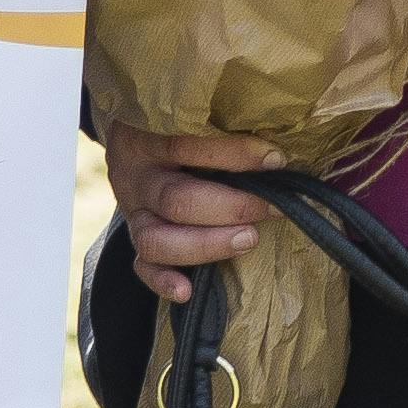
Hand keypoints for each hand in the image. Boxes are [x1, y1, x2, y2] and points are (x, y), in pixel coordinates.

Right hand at [107, 127, 280, 302]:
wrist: (135, 141)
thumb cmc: (180, 127)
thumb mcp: (191, 116)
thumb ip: (221, 126)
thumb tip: (276, 147)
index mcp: (145, 138)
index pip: (185, 145)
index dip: (234, 154)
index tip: (275, 160)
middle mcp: (134, 178)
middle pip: (176, 200)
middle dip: (231, 208)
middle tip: (270, 208)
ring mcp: (132, 213)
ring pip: (156, 240)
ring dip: (207, 243)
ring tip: (248, 239)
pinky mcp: (135, 240)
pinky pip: (142, 268)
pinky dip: (163, 281)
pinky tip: (187, 290)